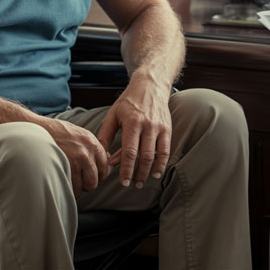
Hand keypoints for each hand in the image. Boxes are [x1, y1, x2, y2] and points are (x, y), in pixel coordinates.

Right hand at [43, 118, 108, 197]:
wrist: (39, 129)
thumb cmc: (57, 132)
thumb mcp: (79, 134)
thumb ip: (91, 147)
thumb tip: (105, 158)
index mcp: (92, 142)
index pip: (104, 165)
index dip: (99, 174)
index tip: (93, 177)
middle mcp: (87, 152)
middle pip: (94, 180)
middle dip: (87, 185)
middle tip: (80, 183)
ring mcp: (76, 161)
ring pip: (84, 187)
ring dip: (77, 189)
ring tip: (69, 183)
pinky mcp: (65, 168)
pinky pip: (72, 188)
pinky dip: (67, 189)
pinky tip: (63, 183)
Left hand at [97, 72, 171, 188]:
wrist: (150, 85)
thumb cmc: (129, 101)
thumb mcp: (113, 115)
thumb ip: (105, 135)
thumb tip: (102, 156)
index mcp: (132, 122)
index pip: (129, 151)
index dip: (126, 169)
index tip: (123, 182)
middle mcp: (147, 125)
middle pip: (144, 156)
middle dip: (138, 174)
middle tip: (131, 185)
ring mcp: (159, 127)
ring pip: (156, 155)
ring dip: (149, 171)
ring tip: (142, 181)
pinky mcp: (167, 128)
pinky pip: (166, 150)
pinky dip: (162, 163)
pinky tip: (156, 172)